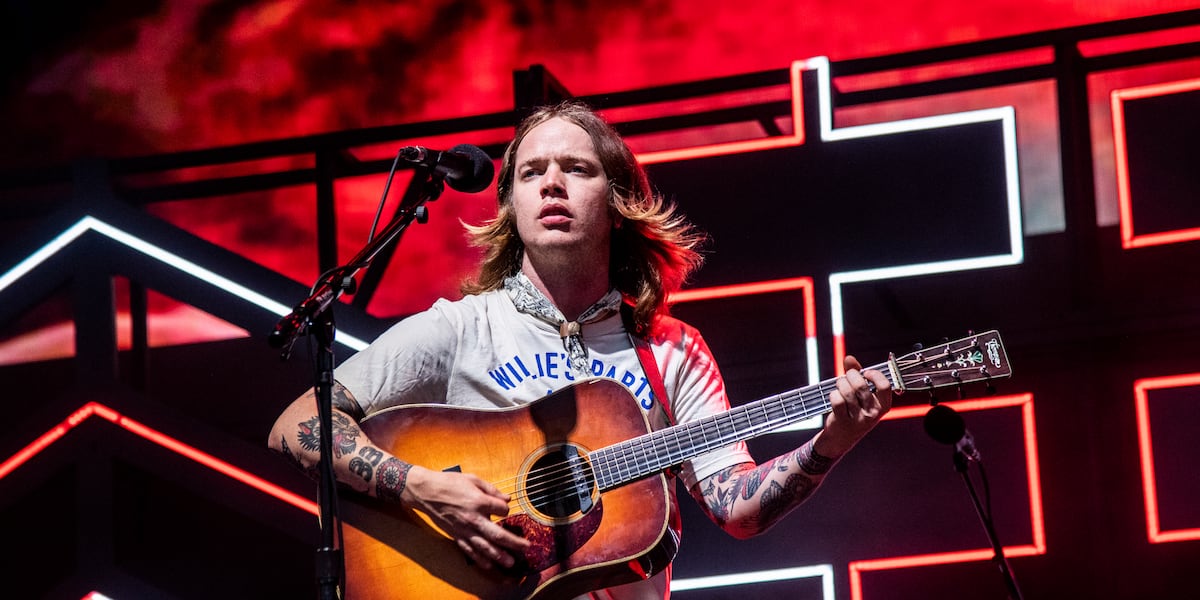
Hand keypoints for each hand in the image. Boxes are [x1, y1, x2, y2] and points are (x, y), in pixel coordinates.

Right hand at [403, 466, 530, 570]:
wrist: (426, 491)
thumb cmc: (450, 483)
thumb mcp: (473, 480)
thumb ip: (492, 490)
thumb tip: (508, 498)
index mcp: (479, 501)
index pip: (502, 510)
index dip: (506, 509)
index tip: (504, 508)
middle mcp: (473, 518)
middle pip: (497, 534)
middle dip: (513, 542)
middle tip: (525, 548)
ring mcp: (464, 529)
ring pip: (484, 546)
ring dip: (498, 556)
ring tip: (510, 562)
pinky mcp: (456, 535)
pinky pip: (469, 550)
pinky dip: (479, 559)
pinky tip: (488, 565)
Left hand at [817, 355, 892, 456]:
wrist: (841, 438)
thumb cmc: (853, 410)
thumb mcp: (861, 395)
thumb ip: (857, 373)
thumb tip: (849, 358)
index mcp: (883, 406)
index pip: (885, 385)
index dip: (874, 374)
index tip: (865, 373)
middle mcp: (873, 413)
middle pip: (861, 385)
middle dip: (850, 376)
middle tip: (846, 377)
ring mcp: (858, 419)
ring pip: (847, 391)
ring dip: (840, 383)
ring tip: (839, 385)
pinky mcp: (843, 421)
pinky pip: (837, 399)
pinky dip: (833, 394)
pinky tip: (834, 396)